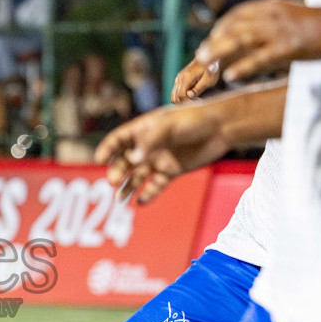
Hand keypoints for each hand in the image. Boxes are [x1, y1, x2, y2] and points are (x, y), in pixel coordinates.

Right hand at [94, 105, 233, 204]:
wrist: (220, 127)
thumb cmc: (193, 119)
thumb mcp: (168, 126)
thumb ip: (149, 142)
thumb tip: (133, 160)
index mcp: (143, 130)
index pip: (118, 140)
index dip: (107, 149)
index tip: (99, 160)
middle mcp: (148, 146)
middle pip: (125, 161)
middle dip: (117, 171)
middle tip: (114, 181)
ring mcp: (159, 159)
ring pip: (137, 176)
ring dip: (128, 187)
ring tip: (119, 199)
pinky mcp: (172, 171)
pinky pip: (156, 185)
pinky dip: (148, 194)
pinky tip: (140, 202)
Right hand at [171, 55, 222, 103]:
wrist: (209, 58)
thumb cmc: (211, 69)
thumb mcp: (209, 80)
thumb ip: (198, 88)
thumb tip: (189, 96)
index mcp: (186, 77)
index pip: (181, 96)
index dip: (188, 102)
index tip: (199, 101)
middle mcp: (179, 78)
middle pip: (175, 98)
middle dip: (185, 103)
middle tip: (197, 102)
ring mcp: (178, 78)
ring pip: (174, 96)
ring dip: (182, 101)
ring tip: (194, 99)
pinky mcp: (179, 79)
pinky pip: (176, 92)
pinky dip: (182, 97)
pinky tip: (192, 95)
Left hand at [196, 0, 320, 83]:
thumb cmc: (319, 25)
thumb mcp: (289, 17)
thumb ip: (269, 23)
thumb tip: (250, 33)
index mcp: (268, 7)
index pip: (234, 18)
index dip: (217, 32)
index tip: (206, 46)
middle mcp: (269, 15)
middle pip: (231, 29)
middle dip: (212, 45)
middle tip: (197, 59)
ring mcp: (279, 30)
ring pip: (240, 40)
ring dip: (219, 52)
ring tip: (203, 64)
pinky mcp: (290, 46)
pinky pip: (262, 58)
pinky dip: (244, 67)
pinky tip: (231, 77)